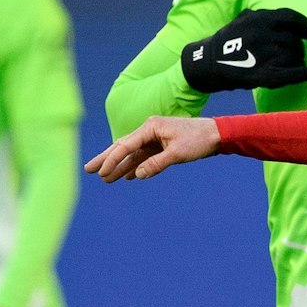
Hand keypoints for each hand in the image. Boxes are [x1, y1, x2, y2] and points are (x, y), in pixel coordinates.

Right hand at [87, 115, 222, 180]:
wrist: (217, 134)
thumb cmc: (198, 140)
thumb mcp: (177, 153)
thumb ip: (156, 163)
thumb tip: (138, 174)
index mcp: (150, 128)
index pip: (125, 145)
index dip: (111, 160)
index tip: (101, 172)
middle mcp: (149, 131)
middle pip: (123, 147)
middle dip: (106, 160)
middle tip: (89, 170)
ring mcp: (155, 138)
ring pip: (133, 154)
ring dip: (120, 166)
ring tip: (106, 179)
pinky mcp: (162, 145)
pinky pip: (144, 157)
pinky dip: (136, 166)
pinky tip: (128, 176)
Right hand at [180, 8, 306, 92]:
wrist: (207, 62)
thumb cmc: (228, 40)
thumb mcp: (244, 19)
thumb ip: (265, 17)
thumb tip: (291, 22)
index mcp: (259, 18)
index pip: (292, 18)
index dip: (305, 26)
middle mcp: (263, 35)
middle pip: (294, 41)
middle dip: (297, 48)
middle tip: (294, 54)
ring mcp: (263, 55)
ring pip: (294, 56)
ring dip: (297, 60)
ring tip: (290, 64)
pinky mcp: (263, 75)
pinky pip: (292, 73)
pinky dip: (306, 73)